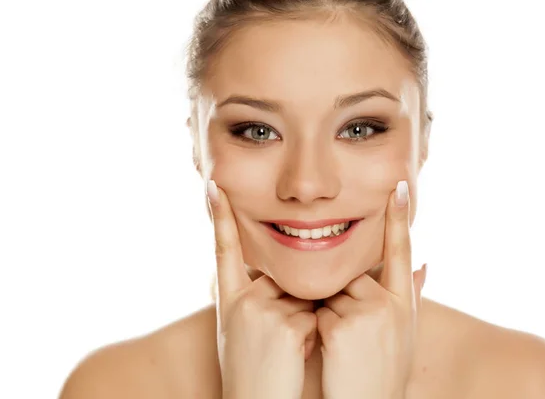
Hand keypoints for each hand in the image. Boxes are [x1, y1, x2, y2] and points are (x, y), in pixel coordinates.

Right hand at [207, 180, 317, 398]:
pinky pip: (316, 318)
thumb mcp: (243, 331)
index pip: (224, 249)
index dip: (219, 217)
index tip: (213, 186)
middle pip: (285, 278)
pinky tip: (294, 357)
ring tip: (285, 352)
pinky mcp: (284, 324)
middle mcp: (242, 299)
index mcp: (230, 299)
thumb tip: (285, 279)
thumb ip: (259, 301)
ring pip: (304, 297)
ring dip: (306, 322)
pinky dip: (313, 338)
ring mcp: (261, 310)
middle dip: (294, 304)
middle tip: (278, 341)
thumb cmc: (252, 372)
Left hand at [316, 181, 425, 398]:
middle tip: (352, 336)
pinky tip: (330, 353)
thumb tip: (427, 264)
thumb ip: (412, 294)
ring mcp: (366, 314)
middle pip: (350, 275)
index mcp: (404, 303)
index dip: (399, 219)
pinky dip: (314, 329)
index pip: (401, 251)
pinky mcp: (341, 326)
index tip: (398, 186)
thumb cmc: (383, 372)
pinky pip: (315, 311)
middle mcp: (390, 304)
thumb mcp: (404, 334)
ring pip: (330, 292)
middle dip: (341, 296)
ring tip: (344, 349)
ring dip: (327, 313)